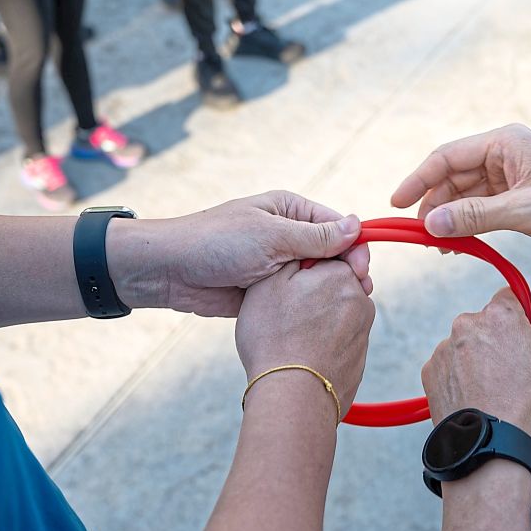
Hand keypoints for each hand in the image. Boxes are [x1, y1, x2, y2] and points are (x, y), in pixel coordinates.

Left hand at [107, 190, 372, 316]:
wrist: (169, 272)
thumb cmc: (215, 243)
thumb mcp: (270, 236)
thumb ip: (315, 236)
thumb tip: (357, 227)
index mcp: (289, 210)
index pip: (336, 226)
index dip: (354, 246)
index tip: (362, 270)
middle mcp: (286, 234)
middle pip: (331, 253)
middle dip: (346, 271)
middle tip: (360, 293)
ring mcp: (277, 263)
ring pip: (316, 278)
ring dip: (329, 291)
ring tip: (345, 308)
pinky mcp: (267, 290)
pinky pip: (297, 297)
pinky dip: (309, 306)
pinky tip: (323, 319)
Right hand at [236, 260, 374, 416]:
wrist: (292, 396)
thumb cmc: (275, 337)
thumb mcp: (269, 281)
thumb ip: (295, 254)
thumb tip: (314, 248)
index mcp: (342, 276)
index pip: (329, 255)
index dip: (304, 267)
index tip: (287, 285)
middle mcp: (361, 302)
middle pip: (334, 285)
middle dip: (313, 293)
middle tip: (284, 312)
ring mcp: (363, 333)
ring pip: (337, 314)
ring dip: (317, 319)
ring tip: (290, 337)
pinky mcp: (359, 360)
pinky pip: (338, 341)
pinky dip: (322, 344)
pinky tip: (301, 355)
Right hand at [391, 123, 530, 257]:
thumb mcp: (523, 212)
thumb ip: (474, 216)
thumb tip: (429, 224)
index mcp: (506, 141)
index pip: (447, 157)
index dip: (418, 179)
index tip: (396, 204)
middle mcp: (506, 151)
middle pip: (453, 176)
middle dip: (434, 204)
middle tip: (420, 236)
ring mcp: (512, 173)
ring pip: (465, 193)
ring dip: (450, 217)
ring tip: (439, 246)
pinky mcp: (520, 194)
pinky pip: (482, 206)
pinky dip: (468, 223)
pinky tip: (459, 243)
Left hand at [421, 287, 530, 445]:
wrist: (492, 448)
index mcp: (499, 315)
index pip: (509, 297)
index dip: (521, 319)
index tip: (525, 343)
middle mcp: (466, 324)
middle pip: (486, 321)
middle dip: (498, 339)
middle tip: (513, 374)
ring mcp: (444, 348)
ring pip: (466, 344)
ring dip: (477, 358)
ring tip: (493, 391)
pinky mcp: (430, 370)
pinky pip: (450, 364)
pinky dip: (461, 376)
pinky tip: (476, 398)